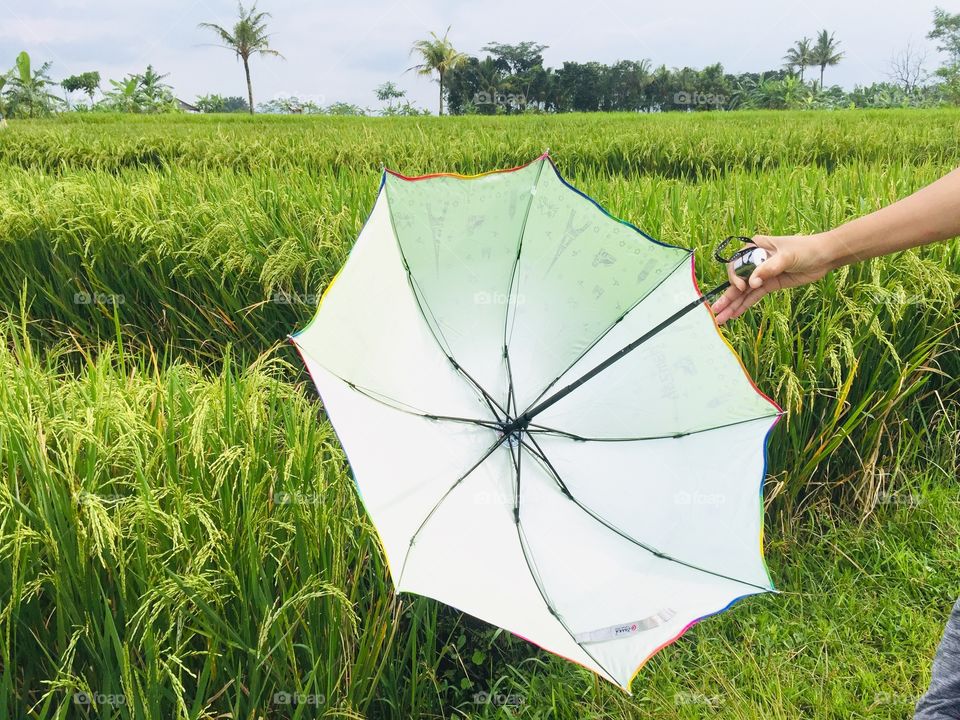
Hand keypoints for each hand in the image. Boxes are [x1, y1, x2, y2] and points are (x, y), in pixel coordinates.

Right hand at [711, 233, 833, 324]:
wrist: (825, 256)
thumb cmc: (806, 249)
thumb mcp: (788, 256)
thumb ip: (769, 268)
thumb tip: (752, 281)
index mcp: (755, 247)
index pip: (736, 263)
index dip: (736, 277)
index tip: (744, 286)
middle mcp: (754, 260)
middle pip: (736, 280)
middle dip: (726, 296)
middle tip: (715, 311)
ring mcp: (761, 274)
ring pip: (743, 291)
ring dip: (732, 305)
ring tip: (720, 319)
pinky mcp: (769, 284)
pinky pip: (754, 296)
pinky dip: (744, 305)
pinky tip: (734, 315)